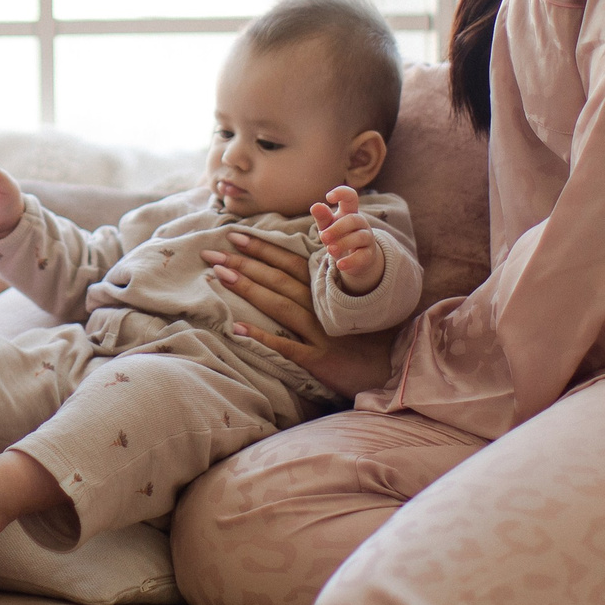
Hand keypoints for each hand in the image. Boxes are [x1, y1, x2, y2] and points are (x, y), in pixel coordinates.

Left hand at [206, 231, 399, 397]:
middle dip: (243, 263)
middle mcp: (321, 307)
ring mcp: (320, 333)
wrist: (394, 369)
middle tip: (211, 253)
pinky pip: (287, 347)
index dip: (261, 249)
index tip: (233, 235)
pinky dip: (262, 336)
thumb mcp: (347, 307)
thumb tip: (292, 270)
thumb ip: (322, 288)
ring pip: (279, 305)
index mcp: (327, 292)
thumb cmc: (368, 336)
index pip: (290, 262)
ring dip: (248, 289)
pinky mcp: (319, 359)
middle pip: (278, 279)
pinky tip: (237, 329)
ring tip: (219, 276)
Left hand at [315, 186, 384, 293]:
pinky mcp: (369, 255)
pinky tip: (340, 265)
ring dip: (343, 243)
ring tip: (330, 250)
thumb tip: (315, 206)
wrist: (354, 258)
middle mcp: (361, 223)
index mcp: (349, 211)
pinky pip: (362, 256)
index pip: (350, 196)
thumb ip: (322, 217)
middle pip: (353, 219)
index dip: (342, 193)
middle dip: (337, 228)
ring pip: (359, 237)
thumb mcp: (327, 226)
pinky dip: (350, 261)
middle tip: (323, 236)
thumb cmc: (338, 236)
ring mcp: (367, 238)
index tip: (328, 197)